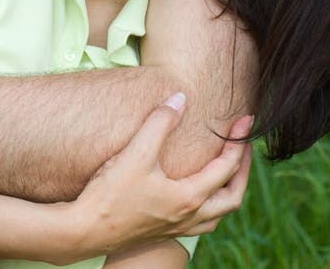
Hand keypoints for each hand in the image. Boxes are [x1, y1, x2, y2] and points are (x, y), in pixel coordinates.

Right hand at [75, 93, 252, 254]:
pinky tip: (195, 193)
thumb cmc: (111, 193)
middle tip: (242, 145)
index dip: (238, 141)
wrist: (84, 229)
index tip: (245, 120)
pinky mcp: (162, 231)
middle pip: (232, 197)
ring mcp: (176, 228)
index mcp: (189, 197)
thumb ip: (160, 122)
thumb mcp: (137, 151)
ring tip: (225, 169)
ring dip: (227, 190)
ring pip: (217, 214)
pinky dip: (209, 206)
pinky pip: (200, 223)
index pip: (227, 168)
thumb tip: (180, 98)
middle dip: (242, 169)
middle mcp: (189, 216)